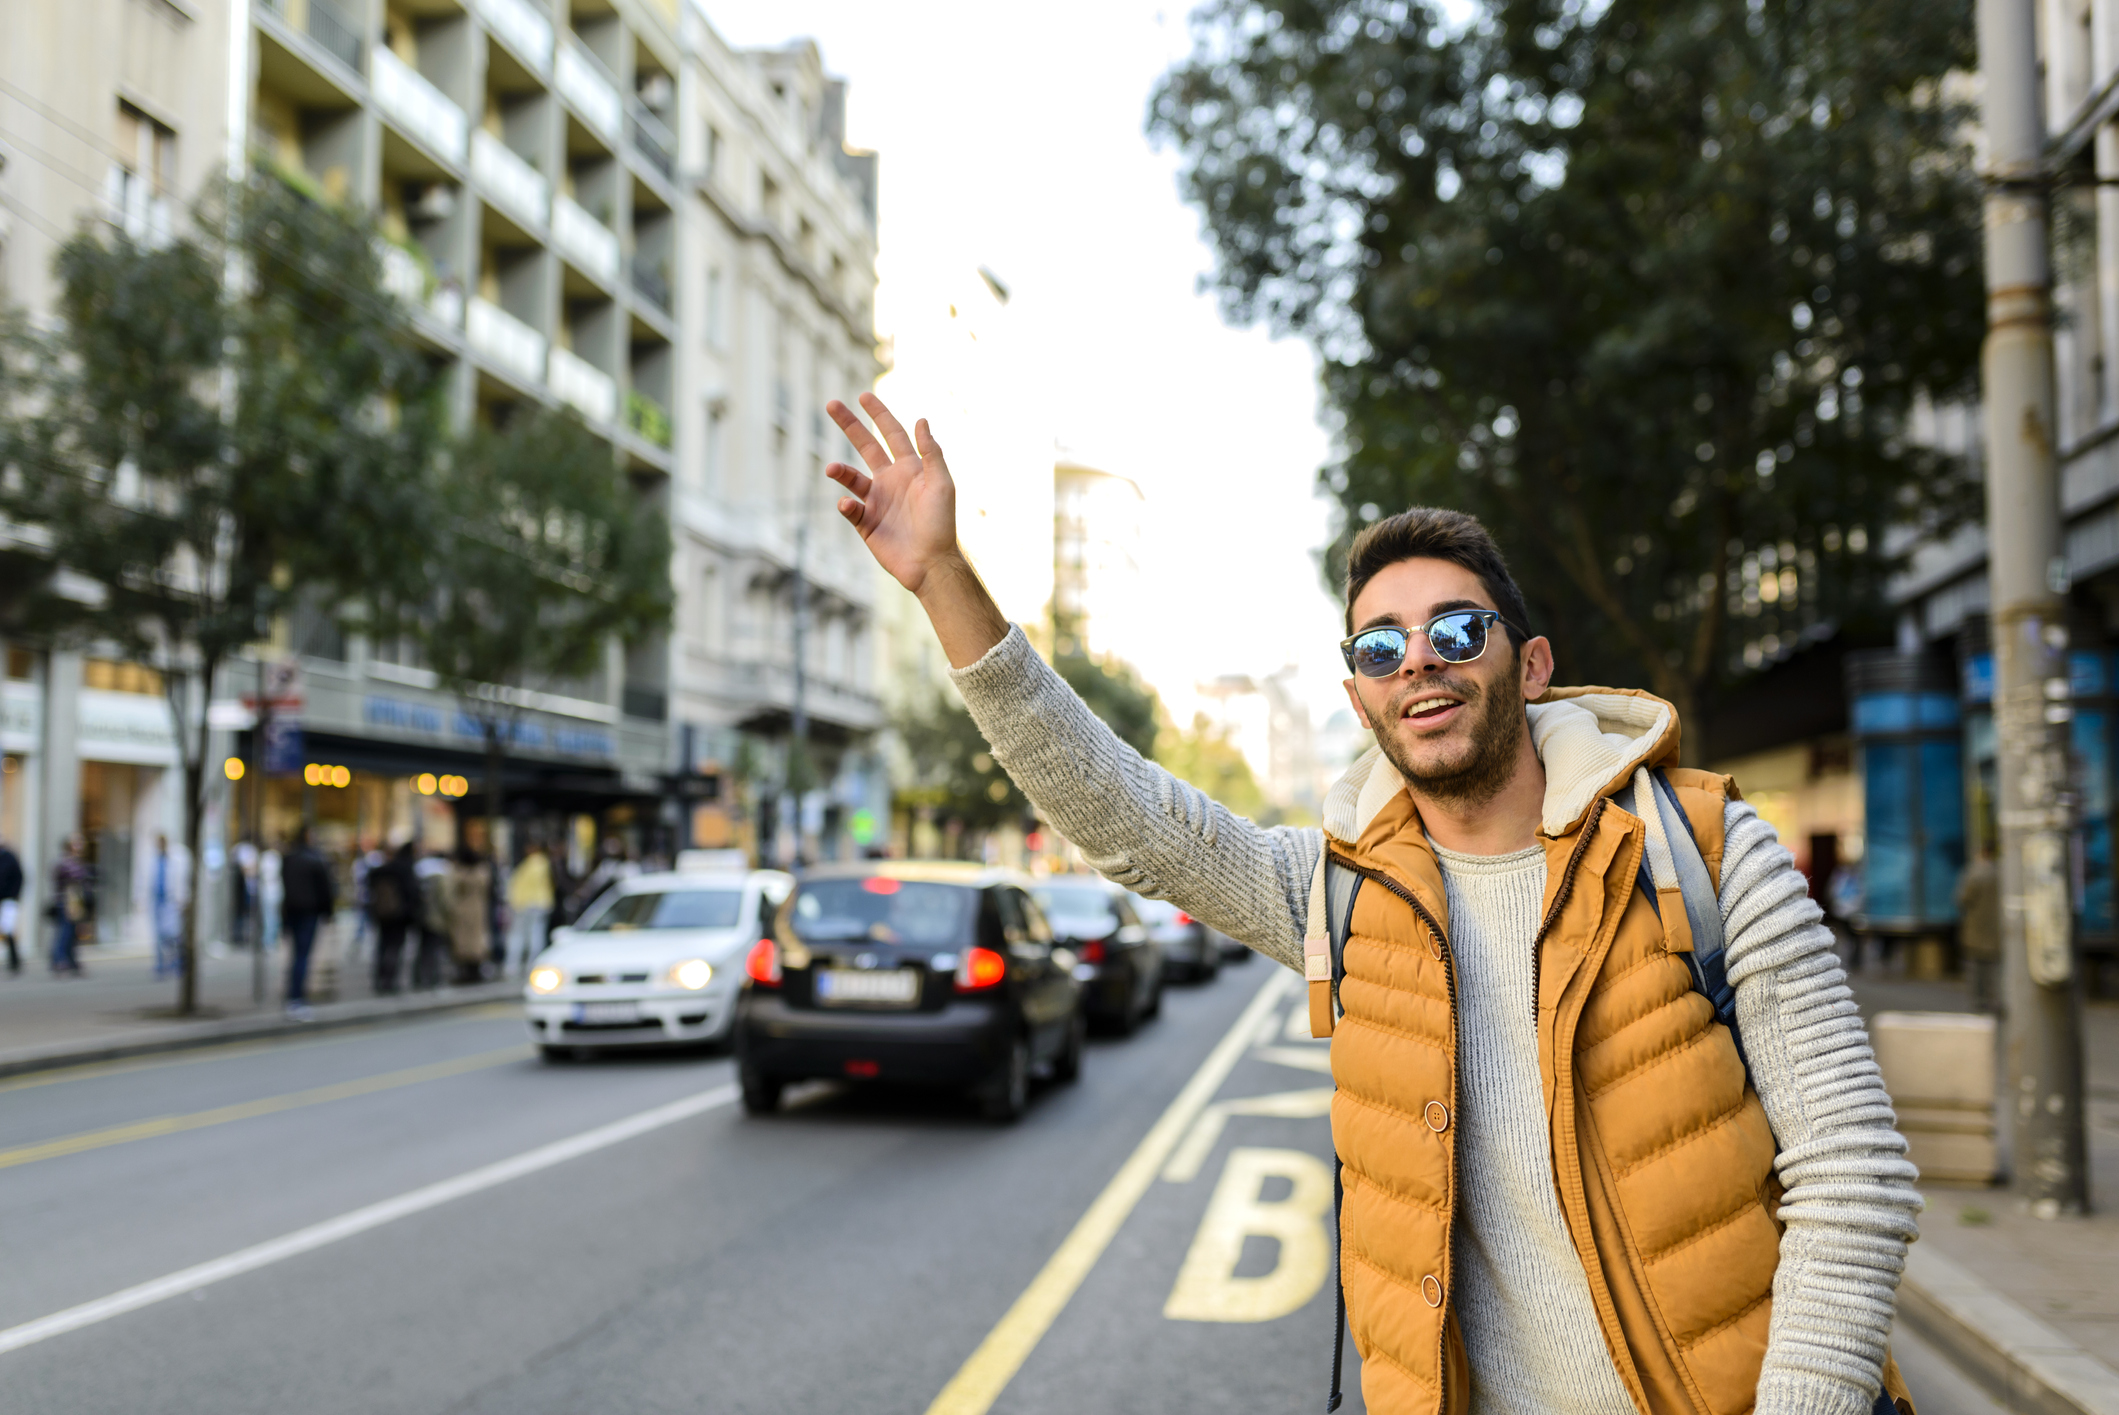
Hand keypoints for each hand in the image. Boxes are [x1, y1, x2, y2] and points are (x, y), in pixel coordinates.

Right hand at [825, 392, 1008, 667]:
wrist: (931, 563)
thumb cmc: (941, 523)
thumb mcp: (941, 484)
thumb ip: (931, 453)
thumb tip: (921, 420)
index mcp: (910, 469)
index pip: (892, 434)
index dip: (879, 415)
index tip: (863, 396)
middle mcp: (891, 481)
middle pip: (866, 446)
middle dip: (850, 426)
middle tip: (831, 404)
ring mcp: (877, 502)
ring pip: (852, 478)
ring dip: (841, 472)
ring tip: (832, 469)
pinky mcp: (866, 524)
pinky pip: (850, 510)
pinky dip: (847, 506)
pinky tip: (851, 506)